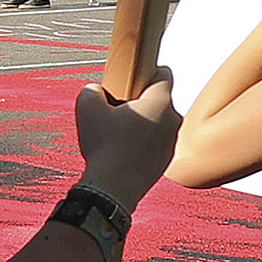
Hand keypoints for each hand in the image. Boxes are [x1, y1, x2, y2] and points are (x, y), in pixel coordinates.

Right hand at [75, 72, 181, 203]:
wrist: (112, 188)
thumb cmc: (103, 145)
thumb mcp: (87, 107)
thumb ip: (92, 89)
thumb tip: (95, 91)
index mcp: (160, 102)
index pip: (163, 74)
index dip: (145, 73)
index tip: (130, 82)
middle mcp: (173, 120)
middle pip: (159, 100)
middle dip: (141, 102)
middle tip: (118, 111)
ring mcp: (172, 142)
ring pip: (159, 124)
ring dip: (144, 124)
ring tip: (119, 135)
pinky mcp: (166, 161)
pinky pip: (156, 144)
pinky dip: (144, 144)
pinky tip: (124, 151)